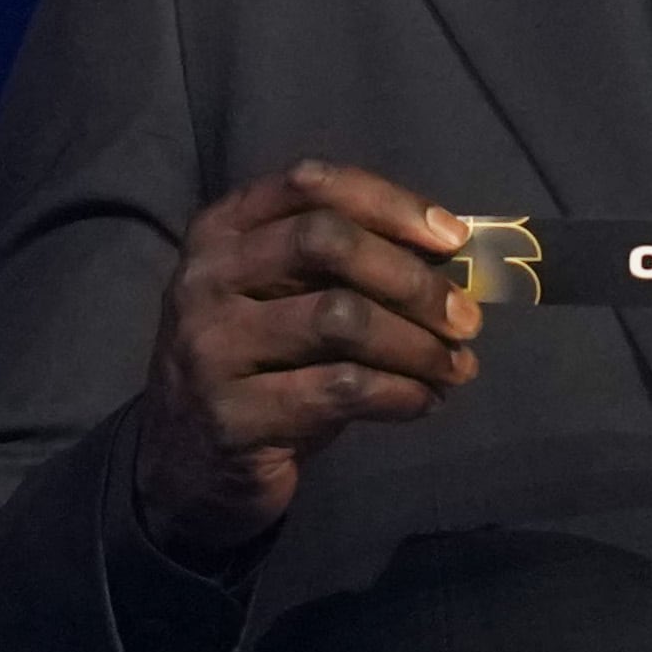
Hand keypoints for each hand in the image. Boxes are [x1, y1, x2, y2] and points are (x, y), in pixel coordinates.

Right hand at [133, 158, 479, 558]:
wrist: (185, 466)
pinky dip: (401, 393)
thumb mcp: (282, 298)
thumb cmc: (258, 366)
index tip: (454, 238)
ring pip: (340, 318)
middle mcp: (206, 278)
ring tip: (456, 367)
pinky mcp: (233, 416)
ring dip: (417, 344)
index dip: (391, 204)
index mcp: (220, 231)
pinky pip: (340, 389)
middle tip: (466, 317)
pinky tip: (424, 401)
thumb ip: (342, 267)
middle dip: (411, 278)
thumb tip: (451, 254)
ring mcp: (212, 347)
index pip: (311, 185)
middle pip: (326, 242)